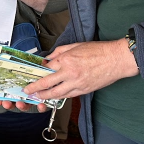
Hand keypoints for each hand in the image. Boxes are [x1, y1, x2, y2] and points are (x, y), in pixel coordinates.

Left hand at [0, 40, 138, 110]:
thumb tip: (48, 59)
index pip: (47, 68)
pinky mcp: (84, 90)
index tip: (32, 74)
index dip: (38, 71)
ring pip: (57, 94)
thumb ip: (59, 52)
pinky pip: (68, 95)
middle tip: (27, 91)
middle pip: (47, 84)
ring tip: (37, 97)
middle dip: (35, 88)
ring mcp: (77, 84)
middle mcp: (69, 73)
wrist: (116, 59)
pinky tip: (54, 96)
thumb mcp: (75, 45)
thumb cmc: (98, 50)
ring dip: (45, 96)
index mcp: (66, 60)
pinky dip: (60, 97)